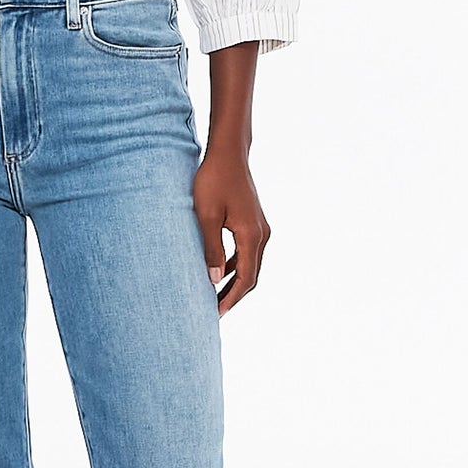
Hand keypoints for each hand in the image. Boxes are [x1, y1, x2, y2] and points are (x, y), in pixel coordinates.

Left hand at [192, 145, 269, 316]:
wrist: (228, 154)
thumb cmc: (213, 180)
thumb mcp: (206, 216)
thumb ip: (211, 249)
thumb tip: (213, 280)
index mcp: (251, 236)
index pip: (245, 278)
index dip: (230, 298)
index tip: (215, 313)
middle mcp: (261, 234)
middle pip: (250, 275)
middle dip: (233, 294)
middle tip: (213, 312)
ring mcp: (260, 228)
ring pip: (249, 264)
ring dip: (233, 281)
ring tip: (213, 296)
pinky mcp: (253, 222)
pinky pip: (246, 251)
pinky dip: (234, 265)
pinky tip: (217, 271)